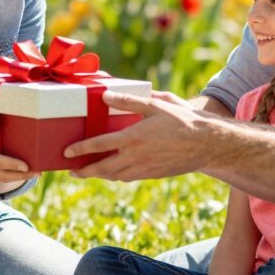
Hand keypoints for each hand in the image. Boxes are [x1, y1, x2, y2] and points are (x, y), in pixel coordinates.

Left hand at [64, 92, 216, 181]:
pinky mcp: (154, 174)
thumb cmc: (182, 121)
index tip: (67, 153)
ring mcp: (145, 168)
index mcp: (133, 137)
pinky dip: (117, 176)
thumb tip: (105, 96)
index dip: (81, 149)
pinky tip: (115, 173)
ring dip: (100, 175)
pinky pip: (129, 177)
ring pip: (116, 176)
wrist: (207, 145)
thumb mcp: (156, 105)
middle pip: (103, 168)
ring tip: (89, 173)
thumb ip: (129, 101)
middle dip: (86, 171)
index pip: (99, 145)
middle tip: (72, 171)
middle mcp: (136, 156)